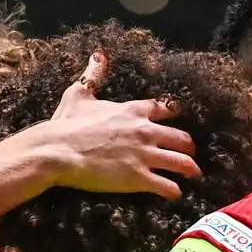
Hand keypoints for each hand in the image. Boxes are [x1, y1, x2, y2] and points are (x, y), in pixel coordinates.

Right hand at [40, 51, 200, 199]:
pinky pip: (167, 186)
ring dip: (190, 170)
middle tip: (190, 154)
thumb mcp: (79, 94)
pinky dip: (174, 191)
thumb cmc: (66, 124)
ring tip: (193, 176)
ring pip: (182, 162)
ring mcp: (144, 155)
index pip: (166, 109)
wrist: (59, 150)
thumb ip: (93, 76)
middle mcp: (145, 131)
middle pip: (182, 138)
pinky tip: (176, 194)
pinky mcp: (139, 178)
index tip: (178, 119)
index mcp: (133, 111)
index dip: (175, 114)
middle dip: (189, 147)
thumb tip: (98, 56)